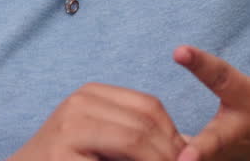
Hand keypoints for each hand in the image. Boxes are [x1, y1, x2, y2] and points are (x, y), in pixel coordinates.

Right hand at [8, 83, 187, 160]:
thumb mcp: (103, 142)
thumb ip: (136, 139)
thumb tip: (187, 148)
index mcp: (92, 95)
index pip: (149, 107)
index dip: (173, 134)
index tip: (185, 158)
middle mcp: (80, 103)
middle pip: (145, 122)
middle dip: (170, 151)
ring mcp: (69, 128)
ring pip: (135, 141)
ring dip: (159, 160)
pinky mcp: (62, 153)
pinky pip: (117, 160)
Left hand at [172, 0, 249, 160]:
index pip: (223, 76)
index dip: (200, 63)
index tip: (178, 51)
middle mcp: (242, 127)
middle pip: (216, 137)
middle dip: (200, 148)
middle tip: (180, 159)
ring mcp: (234, 151)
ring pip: (206, 157)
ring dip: (180, 156)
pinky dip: (183, 159)